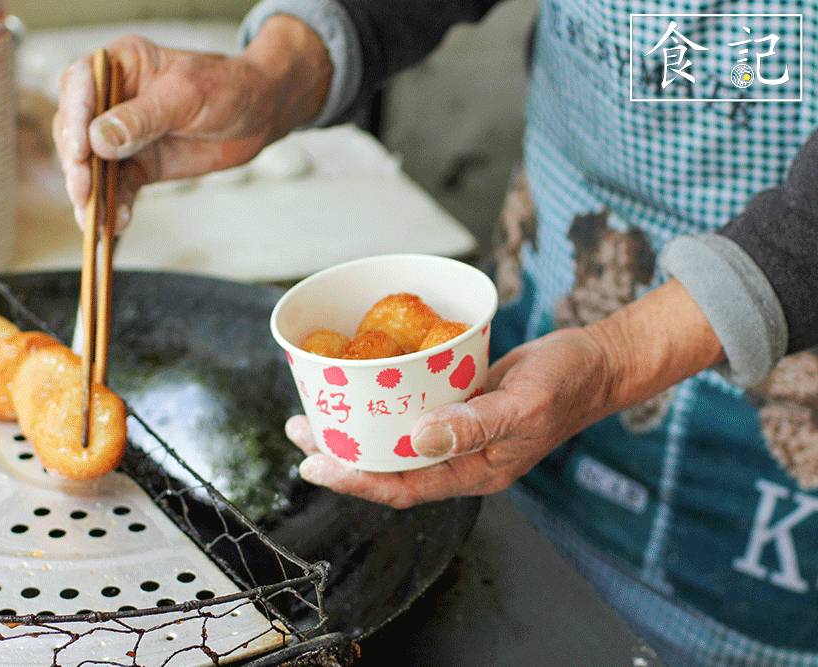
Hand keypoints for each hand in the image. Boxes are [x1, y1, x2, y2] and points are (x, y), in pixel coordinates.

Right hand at [52, 17, 330, 227]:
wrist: (258, 115)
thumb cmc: (226, 88)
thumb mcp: (186, 97)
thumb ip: (142, 118)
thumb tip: (98, 139)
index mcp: (120, 64)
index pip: (80, 85)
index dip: (75, 118)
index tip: (81, 150)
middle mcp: (111, 99)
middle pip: (76, 131)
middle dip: (77, 164)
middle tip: (83, 192)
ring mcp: (121, 135)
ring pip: (92, 165)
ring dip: (91, 194)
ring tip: (95, 220)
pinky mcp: (136, 165)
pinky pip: (117, 187)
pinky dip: (114, 206)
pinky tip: (117, 224)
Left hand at [287, 327, 615, 507]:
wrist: (594, 362)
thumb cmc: (568, 385)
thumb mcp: (523, 405)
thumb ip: (472, 426)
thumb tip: (416, 438)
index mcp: (473, 472)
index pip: (402, 487)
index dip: (354, 480)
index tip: (313, 463)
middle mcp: (459, 457)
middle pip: (388, 464)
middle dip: (341, 452)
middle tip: (297, 429)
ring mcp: (458, 431)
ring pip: (397, 437)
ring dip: (357, 427)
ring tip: (316, 409)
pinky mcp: (459, 403)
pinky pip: (414, 408)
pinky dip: (385, 400)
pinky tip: (362, 385)